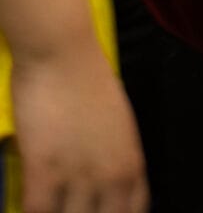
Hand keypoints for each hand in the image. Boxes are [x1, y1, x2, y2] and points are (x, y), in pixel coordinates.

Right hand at [8, 35, 146, 212]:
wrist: (61, 50)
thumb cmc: (89, 79)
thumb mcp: (117, 124)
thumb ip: (114, 160)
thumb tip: (104, 188)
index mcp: (131, 163)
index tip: (98, 212)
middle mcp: (110, 176)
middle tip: (68, 208)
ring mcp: (77, 176)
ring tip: (53, 205)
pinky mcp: (43, 170)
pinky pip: (36, 212)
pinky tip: (26, 208)